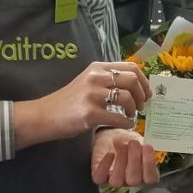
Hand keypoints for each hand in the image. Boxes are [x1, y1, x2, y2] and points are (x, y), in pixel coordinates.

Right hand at [17, 61, 151, 142]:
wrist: (45, 115)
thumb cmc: (70, 101)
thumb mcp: (88, 82)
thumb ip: (108, 79)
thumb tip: (136, 85)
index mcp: (97, 67)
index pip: (131, 67)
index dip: (144, 80)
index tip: (147, 93)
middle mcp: (95, 77)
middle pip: (132, 80)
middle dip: (142, 95)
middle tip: (141, 106)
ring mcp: (92, 95)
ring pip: (127, 98)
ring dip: (134, 109)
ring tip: (130, 115)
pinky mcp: (89, 113)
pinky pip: (118, 118)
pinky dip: (126, 123)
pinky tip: (125, 125)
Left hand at [91, 127, 159, 187]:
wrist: (113, 136)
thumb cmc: (130, 141)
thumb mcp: (141, 141)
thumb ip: (146, 147)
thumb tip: (147, 147)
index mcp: (143, 174)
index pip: (151, 178)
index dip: (149, 164)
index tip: (147, 146)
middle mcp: (129, 180)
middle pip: (134, 180)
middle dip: (135, 160)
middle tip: (134, 143)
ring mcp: (114, 179)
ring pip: (116, 181)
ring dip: (121, 162)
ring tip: (123, 145)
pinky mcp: (99, 175)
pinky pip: (100, 177)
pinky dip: (105, 165)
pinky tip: (111, 153)